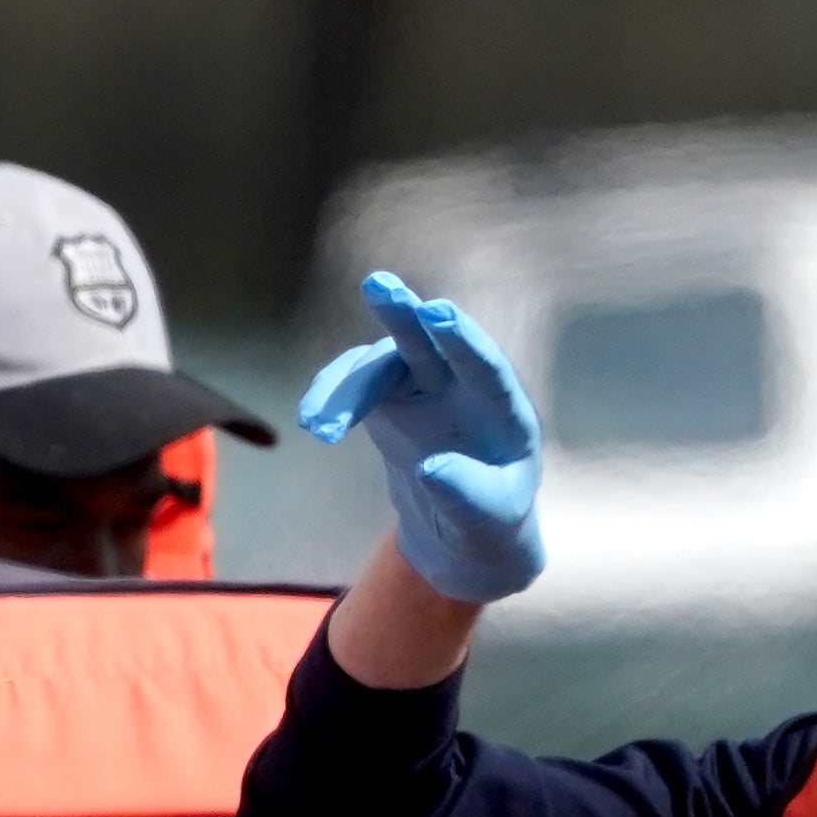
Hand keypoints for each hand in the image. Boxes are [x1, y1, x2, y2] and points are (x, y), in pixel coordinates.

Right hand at [299, 271, 545, 604]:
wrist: (458, 532)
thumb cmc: (487, 524)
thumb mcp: (488, 521)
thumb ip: (468, 495)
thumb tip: (432, 470)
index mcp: (502, 411)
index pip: (484, 366)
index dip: (462, 338)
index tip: (439, 313)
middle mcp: (462, 387)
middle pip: (431, 343)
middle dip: (404, 315)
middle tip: (379, 285)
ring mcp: (423, 388)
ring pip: (382, 365)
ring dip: (348, 388)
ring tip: (320, 427)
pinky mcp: (390, 399)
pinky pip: (357, 384)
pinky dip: (333, 395)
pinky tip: (314, 419)